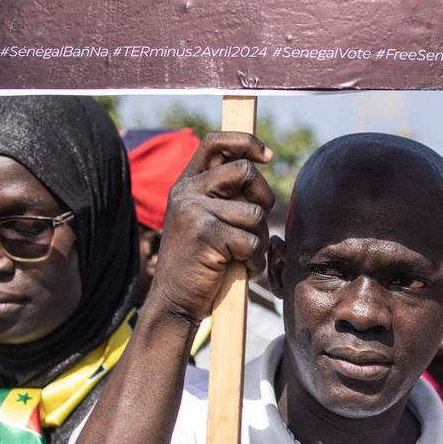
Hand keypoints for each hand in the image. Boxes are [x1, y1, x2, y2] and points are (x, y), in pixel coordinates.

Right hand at [149, 131, 274, 322]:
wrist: (174, 301)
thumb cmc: (199, 262)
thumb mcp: (205, 220)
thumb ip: (223, 194)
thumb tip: (258, 164)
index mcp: (186, 184)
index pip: (215, 142)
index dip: (245, 142)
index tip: (268, 155)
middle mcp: (186, 192)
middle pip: (244, 172)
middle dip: (263, 198)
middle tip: (256, 225)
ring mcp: (193, 212)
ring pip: (254, 213)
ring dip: (259, 240)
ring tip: (243, 256)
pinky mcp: (205, 235)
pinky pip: (251, 242)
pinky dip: (255, 261)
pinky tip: (242, 269)